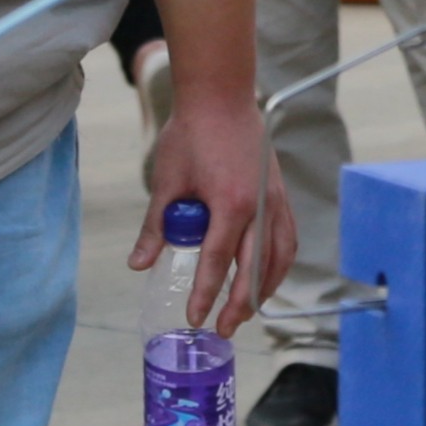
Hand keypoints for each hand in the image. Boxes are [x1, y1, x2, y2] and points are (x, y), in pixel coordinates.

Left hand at [133, 75, 291, 333]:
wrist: (222, 96)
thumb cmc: (191, 134)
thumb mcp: (168, 180)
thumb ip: (156, 227)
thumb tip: (138, 265)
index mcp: (231, 203)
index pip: (217, 261)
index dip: (206, 294)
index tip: (195, 318)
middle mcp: (260, 206)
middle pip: (254, 269)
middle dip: (239, 304)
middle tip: (222, 329)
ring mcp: (275, 200)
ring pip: (278, 258)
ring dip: (264, 289)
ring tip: (246, 311)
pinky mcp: (280, 194)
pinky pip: (286, 239)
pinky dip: (278, 264)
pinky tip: (266, 277)